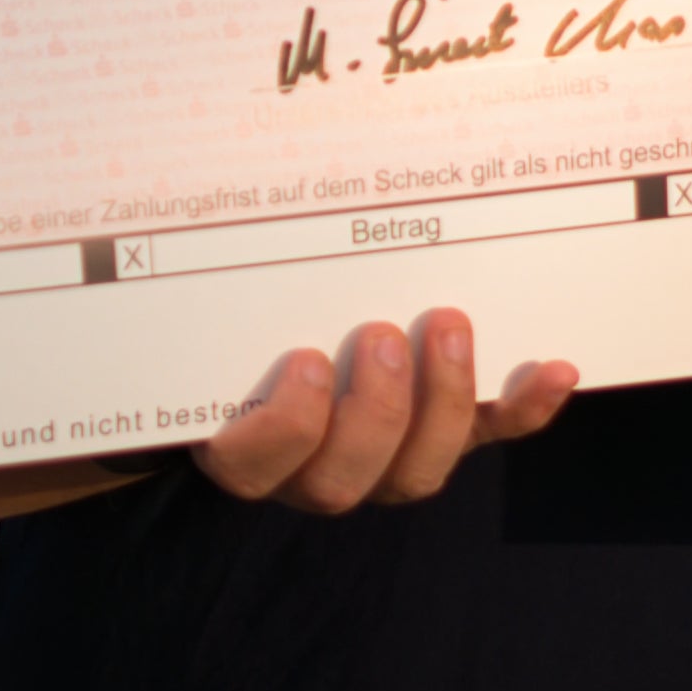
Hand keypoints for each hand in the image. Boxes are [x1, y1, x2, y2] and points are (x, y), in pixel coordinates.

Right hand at [197, 312, 574, 512]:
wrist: (252, 362)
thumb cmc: (218, 337)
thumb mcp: (197, 322)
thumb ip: (191, 291)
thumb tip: (132, 212)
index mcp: (238, 447)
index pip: (251, 465)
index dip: (283, 428)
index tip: (302, 360)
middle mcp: (308, 470)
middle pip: (343, 478)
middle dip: (374, 410)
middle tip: (383, 334)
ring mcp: (380, 460)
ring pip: (415, 472)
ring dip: (442, 403)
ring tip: (447, 325)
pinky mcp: (439, 436)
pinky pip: (486, 439)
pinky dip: (522, 409)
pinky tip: (559, 370)